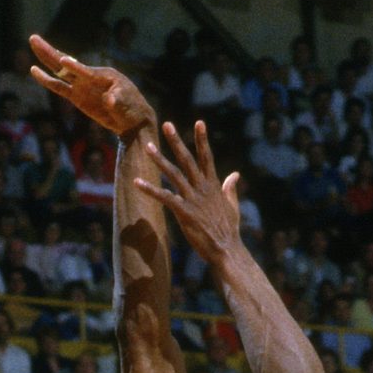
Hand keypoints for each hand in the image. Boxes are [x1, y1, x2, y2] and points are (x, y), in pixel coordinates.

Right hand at [26, 35, 155, 134]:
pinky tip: (34, 71)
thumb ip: (118, 101)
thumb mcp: (127, 104)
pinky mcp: (76, 96)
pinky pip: (59, 87)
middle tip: (34, 38)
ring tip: (33, 43)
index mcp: (104, 75)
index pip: (86, 71)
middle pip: (66, 63)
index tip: (64, 61)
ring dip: (46, 58)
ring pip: (59, 71)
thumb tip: (110, 100)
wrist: (132, 120)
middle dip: (50, 51)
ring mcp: (82, 86)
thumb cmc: (132, 109)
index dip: (75, 67)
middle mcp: (89, 76)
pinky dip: (47, 80)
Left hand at [133, 121, 243, 263]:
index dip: (202, 140)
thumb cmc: (229, 230)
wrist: (227, 250)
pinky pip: (164, 197)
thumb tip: (235, 174)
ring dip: (159, 160)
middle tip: (167, 124)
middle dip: (177, 141)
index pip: (207, 157)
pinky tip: (137, 181)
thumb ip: (231, 188)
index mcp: (214, 185)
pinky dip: (150, 189)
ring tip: (147, 146)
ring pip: (174, 174)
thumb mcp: (232, 205)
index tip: (199, 122)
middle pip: (188, 159)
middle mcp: (202, 188)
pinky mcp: (184, 212)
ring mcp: (193, 199)